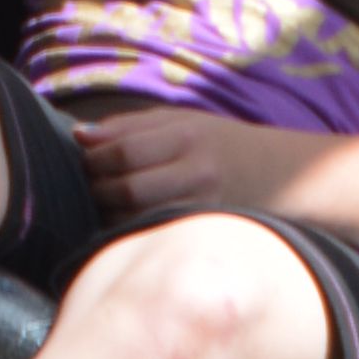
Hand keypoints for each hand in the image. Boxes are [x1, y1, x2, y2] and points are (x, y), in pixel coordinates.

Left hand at [61, 98, 321, 225]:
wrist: (280, 177)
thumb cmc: (219, 145)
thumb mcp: (182, 121)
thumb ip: (130, 127)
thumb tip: (79, 135)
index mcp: (189, 136)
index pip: (124, 150)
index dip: (93, 157)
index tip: (82, 157)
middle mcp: (198, 174)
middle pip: (127, 189)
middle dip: (97, 188)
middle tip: (90, 184)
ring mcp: (203, 209)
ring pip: (137, 219)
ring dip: (109, 214)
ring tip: (107, 204)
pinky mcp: (204, 236)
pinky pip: (154, 237)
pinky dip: (131, 232)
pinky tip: (128, 224)